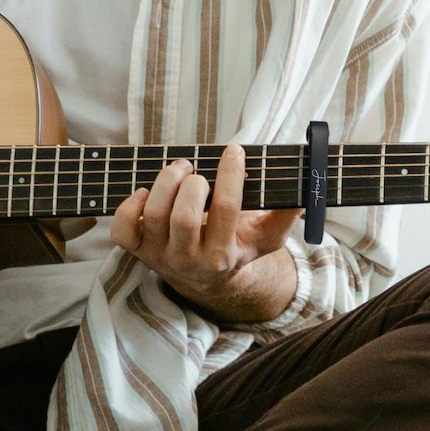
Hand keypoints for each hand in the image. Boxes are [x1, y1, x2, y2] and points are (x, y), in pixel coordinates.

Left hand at [111, 144, 300, 322]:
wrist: (205, 280)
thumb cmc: (236, 247)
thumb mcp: (265, 238)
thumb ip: (284, 215)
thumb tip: (306, 188)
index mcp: (224, 256)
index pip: (227, 209)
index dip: (230, 174)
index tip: (233, 150)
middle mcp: (189, 261)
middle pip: (185, 217)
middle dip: (193, 183)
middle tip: (197, 170)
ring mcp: (159, 256)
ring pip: (154, 215)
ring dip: (165, 183)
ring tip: (179, 169)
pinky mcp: (137, 249)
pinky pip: (122, 230)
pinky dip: (128, 206)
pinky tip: (144, 192)